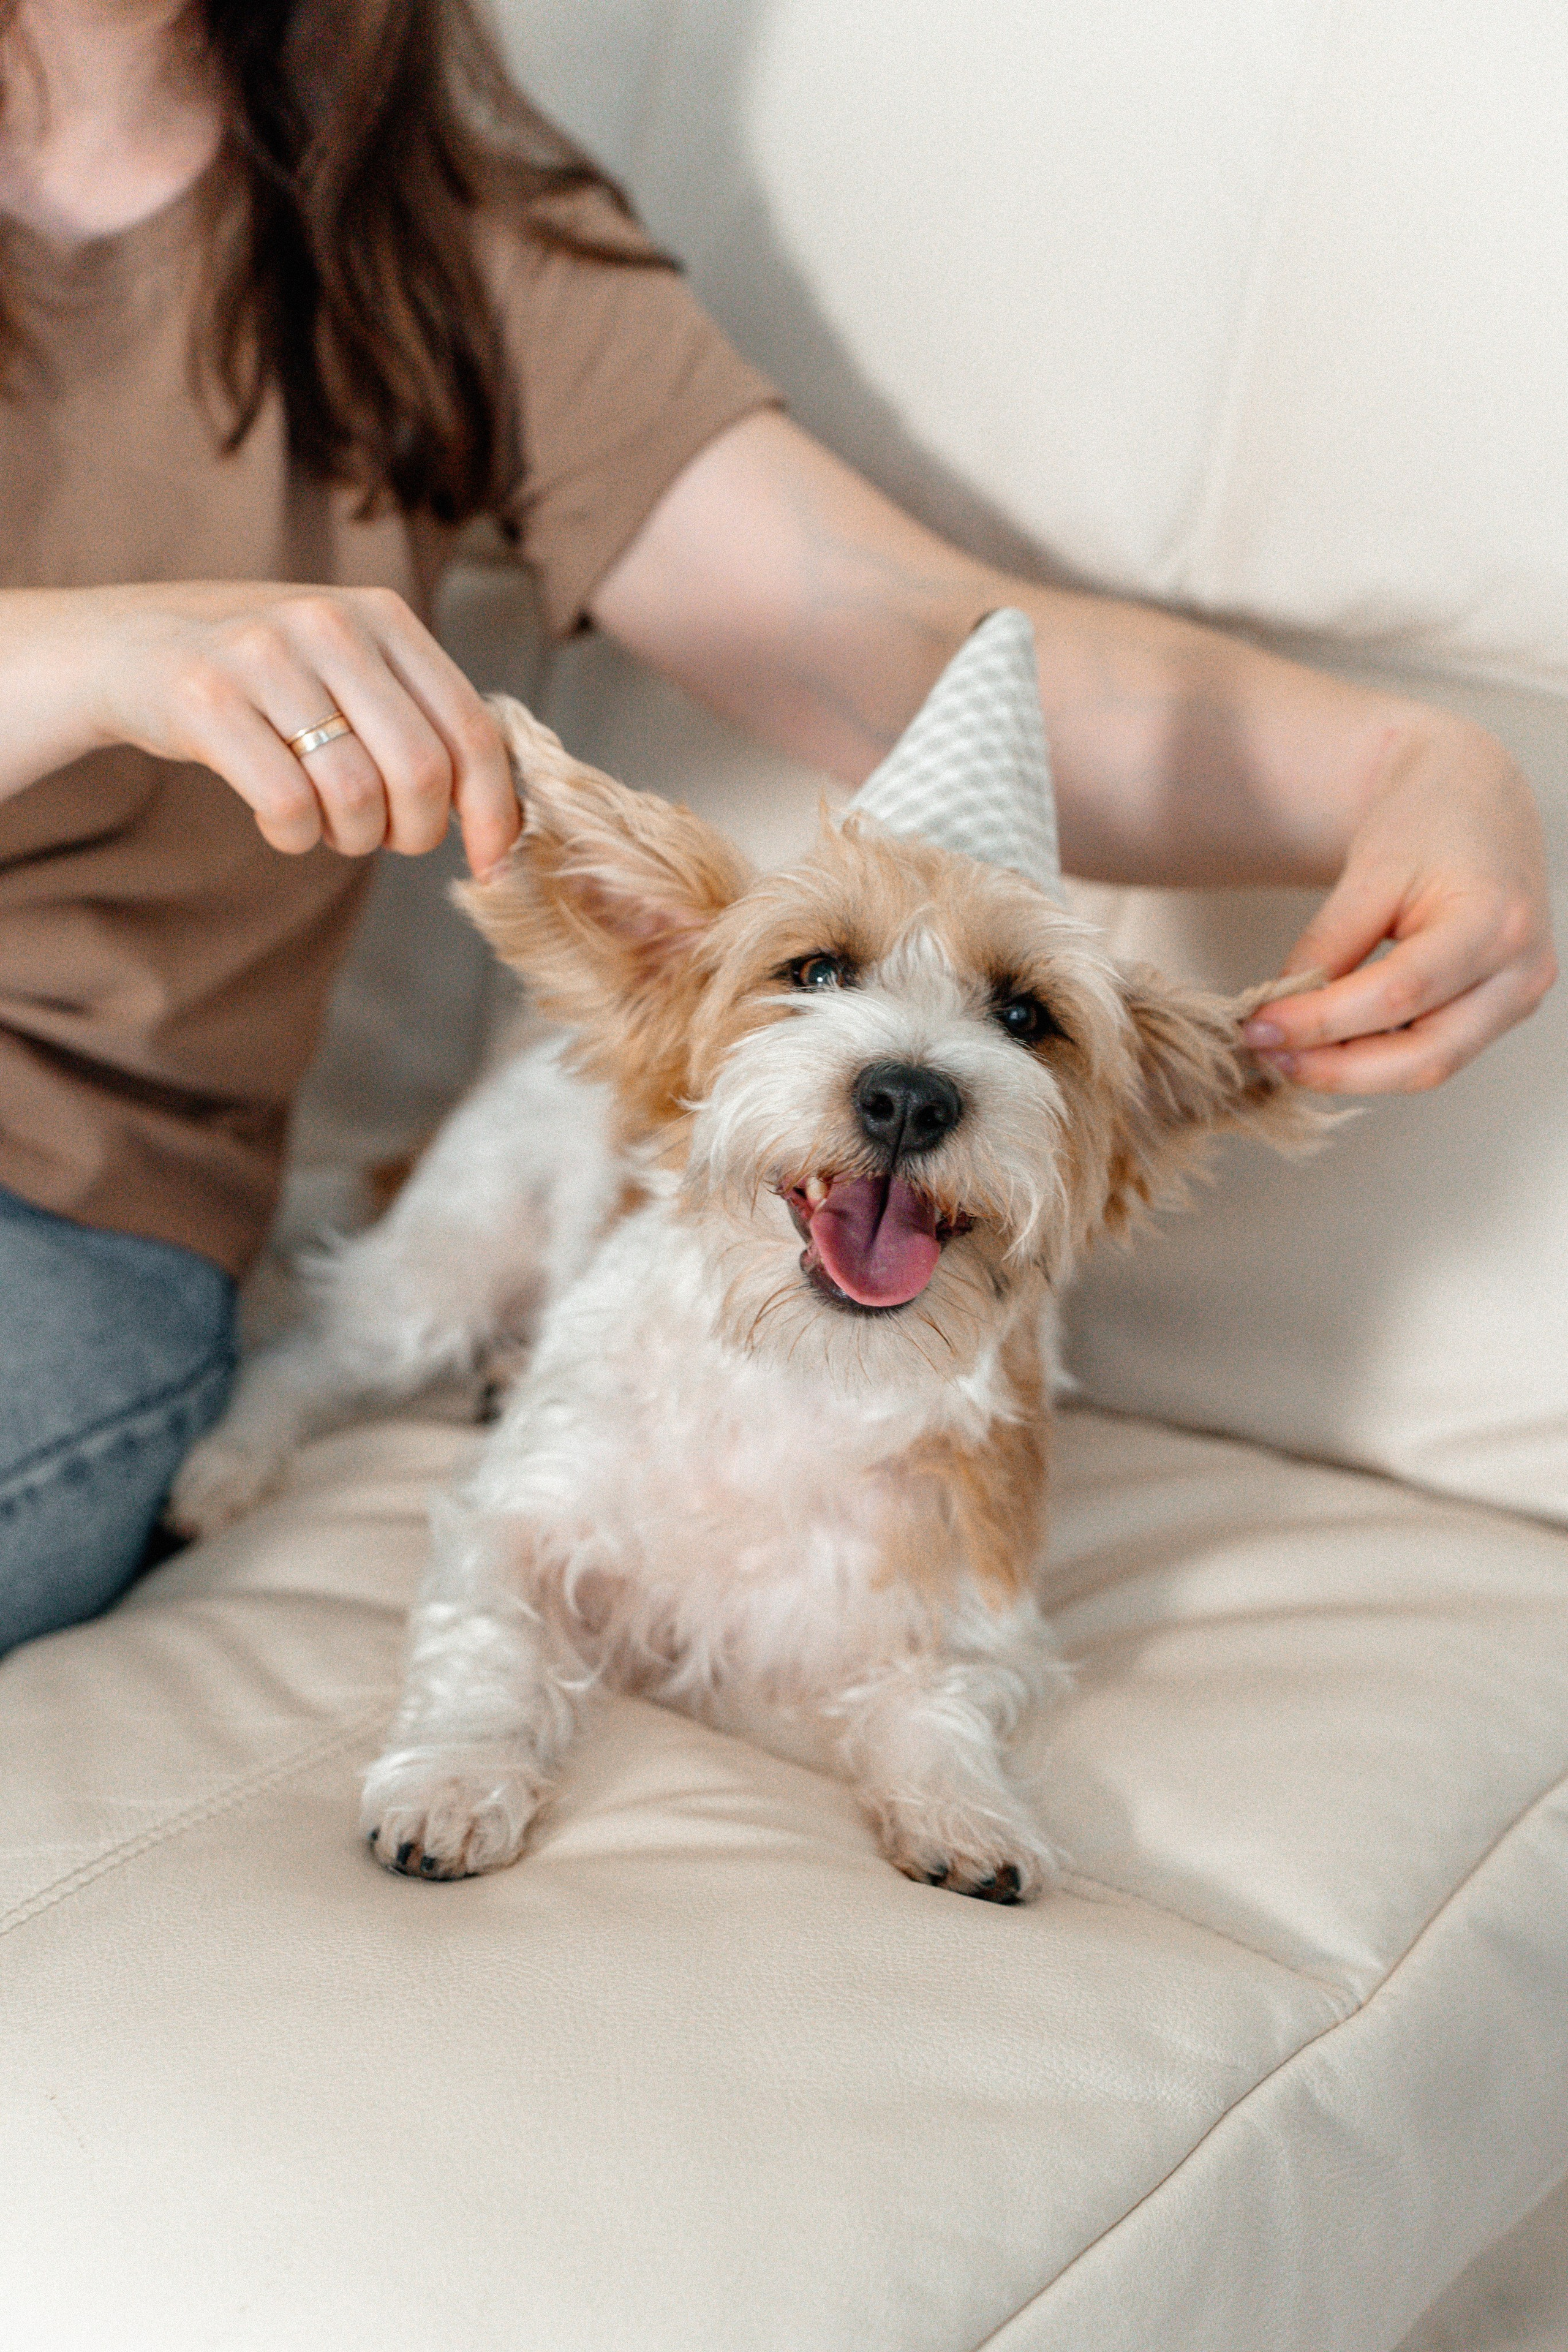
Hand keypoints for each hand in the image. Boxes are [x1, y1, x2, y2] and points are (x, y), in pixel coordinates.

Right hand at [83, 581, 519, 874]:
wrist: (128, 646)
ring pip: (355, 797)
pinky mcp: (205, 698)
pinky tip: (282, 823)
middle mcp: (331, 624)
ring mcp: (265, 655)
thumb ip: (420, 714)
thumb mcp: (349, 664)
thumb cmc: (263, 676)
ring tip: (326, 824)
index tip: (493, 862)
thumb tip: (500, 811)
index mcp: (385, 615)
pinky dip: (294, 837)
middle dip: (416, 832)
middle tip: (386, 838)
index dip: (494, 811)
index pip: (474, 729)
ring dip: (350, 839)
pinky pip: (287, 806)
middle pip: (422, 772)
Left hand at [1241, 719, 1556, 1091]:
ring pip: (1429, 1068)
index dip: (1321, 1021)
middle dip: (1336, 1068)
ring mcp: (1518, 997)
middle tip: (1268, 1055)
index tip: (1258, 1025)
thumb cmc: (1429, 820)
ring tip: (1287, 1054)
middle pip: (1424, 1057)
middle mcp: (1522, 973)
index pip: (1399, 993)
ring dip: (1351, 1071)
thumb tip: (1278, 1016)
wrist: (1477, 798)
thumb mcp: (1370, 871)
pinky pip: (1434, 1052)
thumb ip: (1328, 945)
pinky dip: (1375, 1057)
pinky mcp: (1501, 1010)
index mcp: (1496, 924)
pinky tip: (1327, 1045)